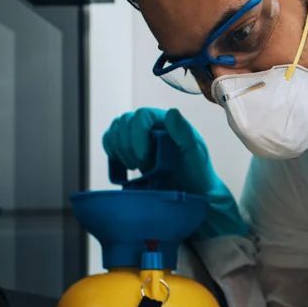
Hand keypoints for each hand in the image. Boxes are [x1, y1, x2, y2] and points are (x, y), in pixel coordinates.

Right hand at [101, 107, 247, 237]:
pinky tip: (125, 168)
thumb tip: (171, 112)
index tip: (143, 158)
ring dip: (120, 151)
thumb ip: (185, 134)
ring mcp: (137, 136)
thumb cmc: (197, 174)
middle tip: (142, 167)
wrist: (192, 194)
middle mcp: (150, 125)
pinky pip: (110, 142)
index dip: (137, 135)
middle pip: (124, 122)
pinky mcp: (128, 150)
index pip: (142, 115)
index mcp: (166, 121)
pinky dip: (112, 153)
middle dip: (128, 146)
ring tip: (136, 168)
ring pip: (114, 131)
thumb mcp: (196, 155)